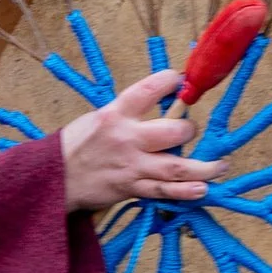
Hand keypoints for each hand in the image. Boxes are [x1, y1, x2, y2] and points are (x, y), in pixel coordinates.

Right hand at [59, 69, 219, 211]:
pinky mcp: (131, 188)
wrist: (51, 178)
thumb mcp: (97, 118)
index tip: (181, 79)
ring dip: (203, 167)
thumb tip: (159, 106)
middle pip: (172, 131)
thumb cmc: (76, 146)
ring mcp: (131, 166)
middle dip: (189, 129)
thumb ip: (127, 112)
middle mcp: (126, 138)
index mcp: (115, 114)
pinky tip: (202, 190)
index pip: (148, 90)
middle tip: (190, 131)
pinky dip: (185, 192)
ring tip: (220, 166)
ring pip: (175, 166)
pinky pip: (163, 191)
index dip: (171, 81)